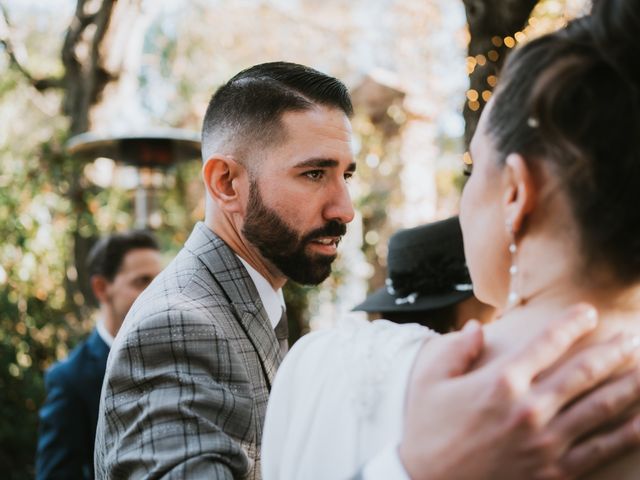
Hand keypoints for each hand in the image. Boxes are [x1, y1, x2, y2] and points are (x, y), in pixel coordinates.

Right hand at [398, 304, 639, 479]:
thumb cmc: (428, 429)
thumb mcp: (429, 381)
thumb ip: (456, 349)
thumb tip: (479, 326)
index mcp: (500, 382)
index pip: (547, 342)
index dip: (572, 323)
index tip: (590, 311)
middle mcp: (529, 408)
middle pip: (584, 372)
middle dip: (612, 351)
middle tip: (631, 337)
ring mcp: (546, 443)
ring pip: (600, 407)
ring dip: (629, 385)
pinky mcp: (555, 472)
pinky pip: (601, 449)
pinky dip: (627, 433)